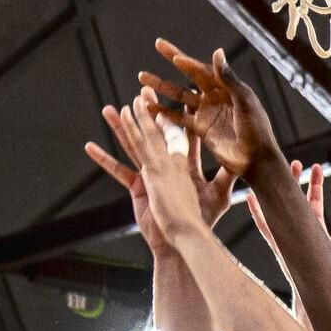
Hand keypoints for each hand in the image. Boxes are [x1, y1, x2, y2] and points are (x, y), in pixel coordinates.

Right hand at [85, 106, 233, 254]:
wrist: (185, 240)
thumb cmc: (203, 221)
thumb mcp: (219, 195)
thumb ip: (227, 176)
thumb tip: (241, 160)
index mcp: (184, 165)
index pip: (181, 135)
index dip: (180, 118)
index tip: (179, 98)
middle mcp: (165, 167)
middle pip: (154, 134)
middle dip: (148, 113)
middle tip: (142, 90)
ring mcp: (149, 176)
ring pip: (133, 146)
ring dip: (122, 127)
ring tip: (111, 109)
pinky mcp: (137, 187)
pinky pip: (118, 170)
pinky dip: (105, 159)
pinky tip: (90, 147)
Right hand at [142, 38, 279, 178]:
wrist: (257, 160)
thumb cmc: (257, 130)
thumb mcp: (244, 102)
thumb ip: (229, 79)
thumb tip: (217, 51)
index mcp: (228, 87)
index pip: (204, 69)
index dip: (187, 60)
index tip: (171, 54)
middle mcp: (215, 96)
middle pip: (189, 75)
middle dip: (173, 60)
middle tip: (158, 44)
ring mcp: (207, 112)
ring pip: (179, 95)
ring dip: (161, 87)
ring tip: (142, 78)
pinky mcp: (201, 129)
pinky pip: (178, 118)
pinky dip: (163, 113)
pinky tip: (148, 106)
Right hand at [245, 161, 330, 271]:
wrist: (325, 292)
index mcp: (314, 228)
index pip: (314, 201)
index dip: (315, 184)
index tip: (317, 167)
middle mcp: (299, 230)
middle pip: (295, 201)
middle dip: (296, 181)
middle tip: (296, 163)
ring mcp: (288, 236)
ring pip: (281, 209)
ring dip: (280, 191)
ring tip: (279, 172)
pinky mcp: (279, 245)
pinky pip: (265, 228)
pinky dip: (258, 213)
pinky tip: (252, 199)